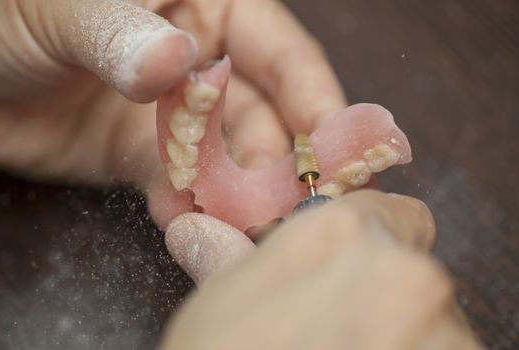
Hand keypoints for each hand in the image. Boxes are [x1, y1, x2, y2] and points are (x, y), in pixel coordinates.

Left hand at [0, 0, 344, 227]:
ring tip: (246, 228)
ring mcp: (178, 116)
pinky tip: (186, 224)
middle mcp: (204, 62)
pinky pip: (182, 187)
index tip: (340, 152)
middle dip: (285, 165)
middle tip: (299, 210)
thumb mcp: (64, 7)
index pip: (283, 54)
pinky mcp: (147, 157)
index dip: (317, 102)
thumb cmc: (6, 13)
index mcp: (206, 6)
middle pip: (269, 117)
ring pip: (231, 161)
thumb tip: (173, 62)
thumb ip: (120, 31)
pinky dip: (189, 207)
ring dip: (240, 196)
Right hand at [161, 190, 482, 348]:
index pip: (388, 210)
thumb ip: (226, 257)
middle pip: (412, 265)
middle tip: (332, 331)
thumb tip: (196, 228)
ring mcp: (444, 334)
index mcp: (342, 235)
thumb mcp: (216, 313)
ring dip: (401, 336)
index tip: (346, 268)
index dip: (365, 239)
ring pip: (434, 319)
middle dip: (381, 290)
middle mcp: (409, 272)